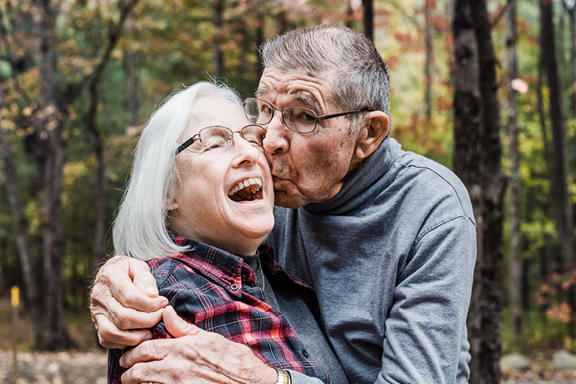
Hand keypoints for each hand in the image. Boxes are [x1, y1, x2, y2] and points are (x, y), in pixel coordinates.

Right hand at [90, 255, 168, 348]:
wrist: (111, 273)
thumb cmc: (129, 270)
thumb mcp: (139, 266)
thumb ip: (145, 279)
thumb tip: (152, 296)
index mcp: (109, 277)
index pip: (130, 297)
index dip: (150, 304)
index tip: (164, 303)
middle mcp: (98, 295)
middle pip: (122, 317)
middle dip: (147, 320)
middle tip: (160, 317)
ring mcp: (95, 311)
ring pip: (111, 332)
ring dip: (135, 336)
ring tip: (151, 332)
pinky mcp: (96, 323)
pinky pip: (106, 340)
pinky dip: (123, 343)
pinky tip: (139, 336)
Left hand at [119, 306, 277, 383]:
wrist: (249, 383)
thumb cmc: (233, 360)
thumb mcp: (209, 339)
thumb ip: (183, 328)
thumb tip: (167, 312)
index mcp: (182, 349)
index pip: (145, 349)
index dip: (132, 353)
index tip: (127, 357)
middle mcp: (176, 369)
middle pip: (139, 371)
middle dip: (128, 371)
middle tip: (125, 371)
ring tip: (134, 383)